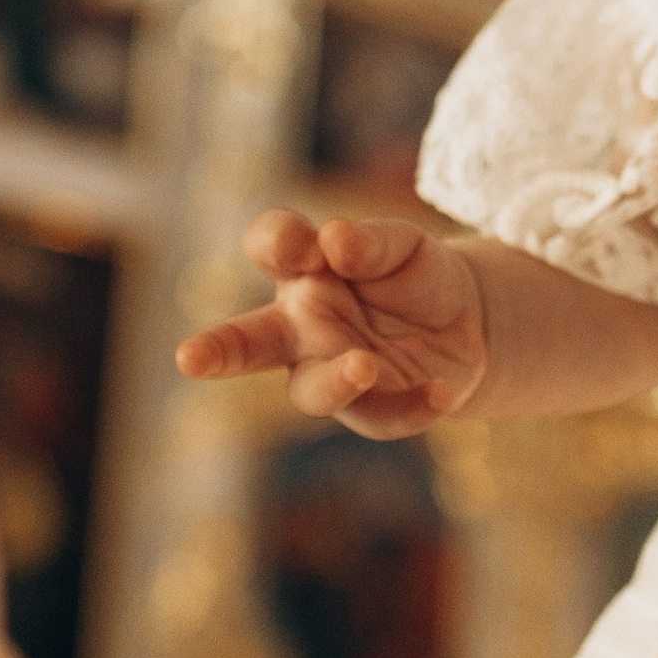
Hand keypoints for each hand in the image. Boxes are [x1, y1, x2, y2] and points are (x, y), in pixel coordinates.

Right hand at [175, 211, 486, 436]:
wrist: (469, 321)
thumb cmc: (416, 274)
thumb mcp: (405, 244)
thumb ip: (371, 242)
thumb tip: (334, 240)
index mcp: (301, 272)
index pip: (268, 248)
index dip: (276, 243)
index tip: (302, 244)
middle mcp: (301, 327)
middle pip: (247, 341)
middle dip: (216, 350)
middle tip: (188, 358)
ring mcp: (330, 372)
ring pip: (309, 391)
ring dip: (334, 380)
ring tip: (365, 363)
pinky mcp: (371, 410)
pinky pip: (381, 416)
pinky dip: (412, 407)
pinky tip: (442, 392)